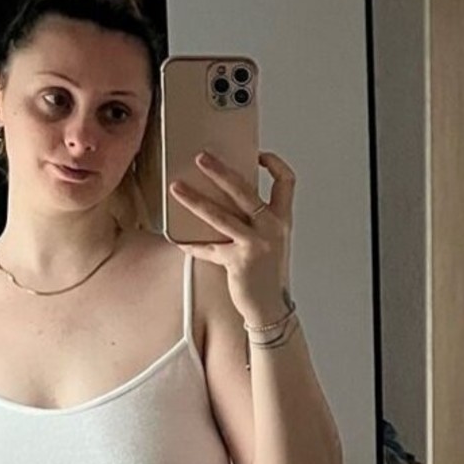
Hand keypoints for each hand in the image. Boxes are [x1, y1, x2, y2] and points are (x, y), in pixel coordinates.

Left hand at [168, 149, 296, 324]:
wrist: (269, 308)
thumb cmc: (266, 274)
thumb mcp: (270, 242)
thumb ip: (257, 220)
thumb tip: (228, 199)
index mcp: (282, 220)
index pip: (286, 181)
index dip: (274, 163)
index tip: (258, 155)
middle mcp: (271, 229)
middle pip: (244, 190)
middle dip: (220, 171)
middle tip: (201, 159)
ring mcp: (255, 245)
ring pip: (219, 215)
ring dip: (194, 200)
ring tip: (176, 188)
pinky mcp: (237, 262)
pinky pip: (208, 249)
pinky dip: (192, 245)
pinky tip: (179, 240)